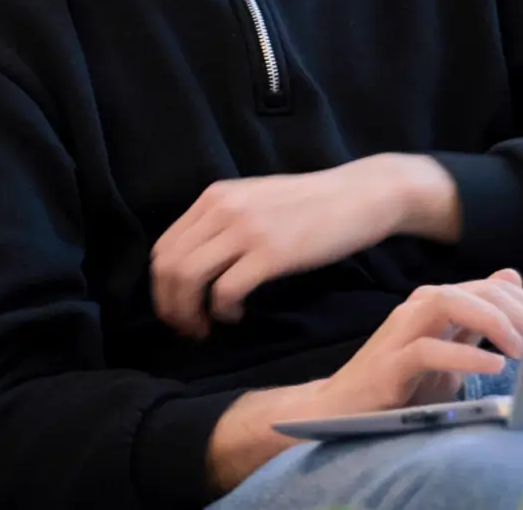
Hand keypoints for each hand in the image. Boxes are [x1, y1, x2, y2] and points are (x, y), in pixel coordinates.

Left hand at [151, 153, 459, 337]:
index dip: (162, 287)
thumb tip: (194, 262)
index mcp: (216, 196)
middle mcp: (223, 208)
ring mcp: (246, 229)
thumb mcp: (257, 199)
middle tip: (188, 327)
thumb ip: (224, 220)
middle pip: (169, 267)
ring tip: (208, 326)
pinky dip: (223, 311)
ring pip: (188, 279)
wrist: (360, 195)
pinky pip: (224, 291)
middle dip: (171, 306)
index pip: (164, 247)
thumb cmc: (313, 203)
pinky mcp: (271, 253)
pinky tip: (237, 315)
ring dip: (191, 313)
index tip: (178, 308)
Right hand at [203, 270, 522, 493]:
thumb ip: (479, 317)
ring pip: (449, 303)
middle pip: (474, 290)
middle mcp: (418, 308)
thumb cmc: (402, 383)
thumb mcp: (450, 348)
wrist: (343, 410)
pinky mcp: (389, 364)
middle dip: (515, 311)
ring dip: (492, 321)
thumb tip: (512, 277)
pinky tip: (493, 365)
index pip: (488, 287)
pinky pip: (428, 349)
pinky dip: (464, 354)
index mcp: (435, 303)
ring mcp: (401, 332)